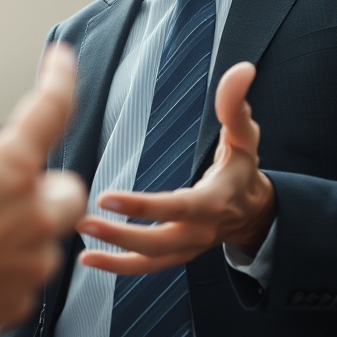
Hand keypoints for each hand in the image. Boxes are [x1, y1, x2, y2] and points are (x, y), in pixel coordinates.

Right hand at [0, 5, 86, 336]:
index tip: (60, 58)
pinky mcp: (8, 307)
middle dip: (46, 177)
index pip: (51, 106)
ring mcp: (24, 268)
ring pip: (44, 238)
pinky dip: (0, 268)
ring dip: (22, 225)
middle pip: (67, 188)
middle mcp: (32, 220)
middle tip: (8, 174)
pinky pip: (19, 281)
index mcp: (13, 169)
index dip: (57, 74)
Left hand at [76, 62, 274, 275]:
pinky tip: (89, 260)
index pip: (176, 207)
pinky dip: (119, 268)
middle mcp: (200, 231)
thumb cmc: (244, 168)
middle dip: (120, 234)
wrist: (255, 212)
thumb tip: (241, 69)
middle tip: (82, 220)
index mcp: (214, 202)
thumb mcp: (245, 136)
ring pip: (151, 260)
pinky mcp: (178, 257)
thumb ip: (236, 104)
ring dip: (115, 255)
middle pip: (158, 241)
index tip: (106, 197)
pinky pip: (148, 268)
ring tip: (81, 241)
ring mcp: (189, 249)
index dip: (142, 207)